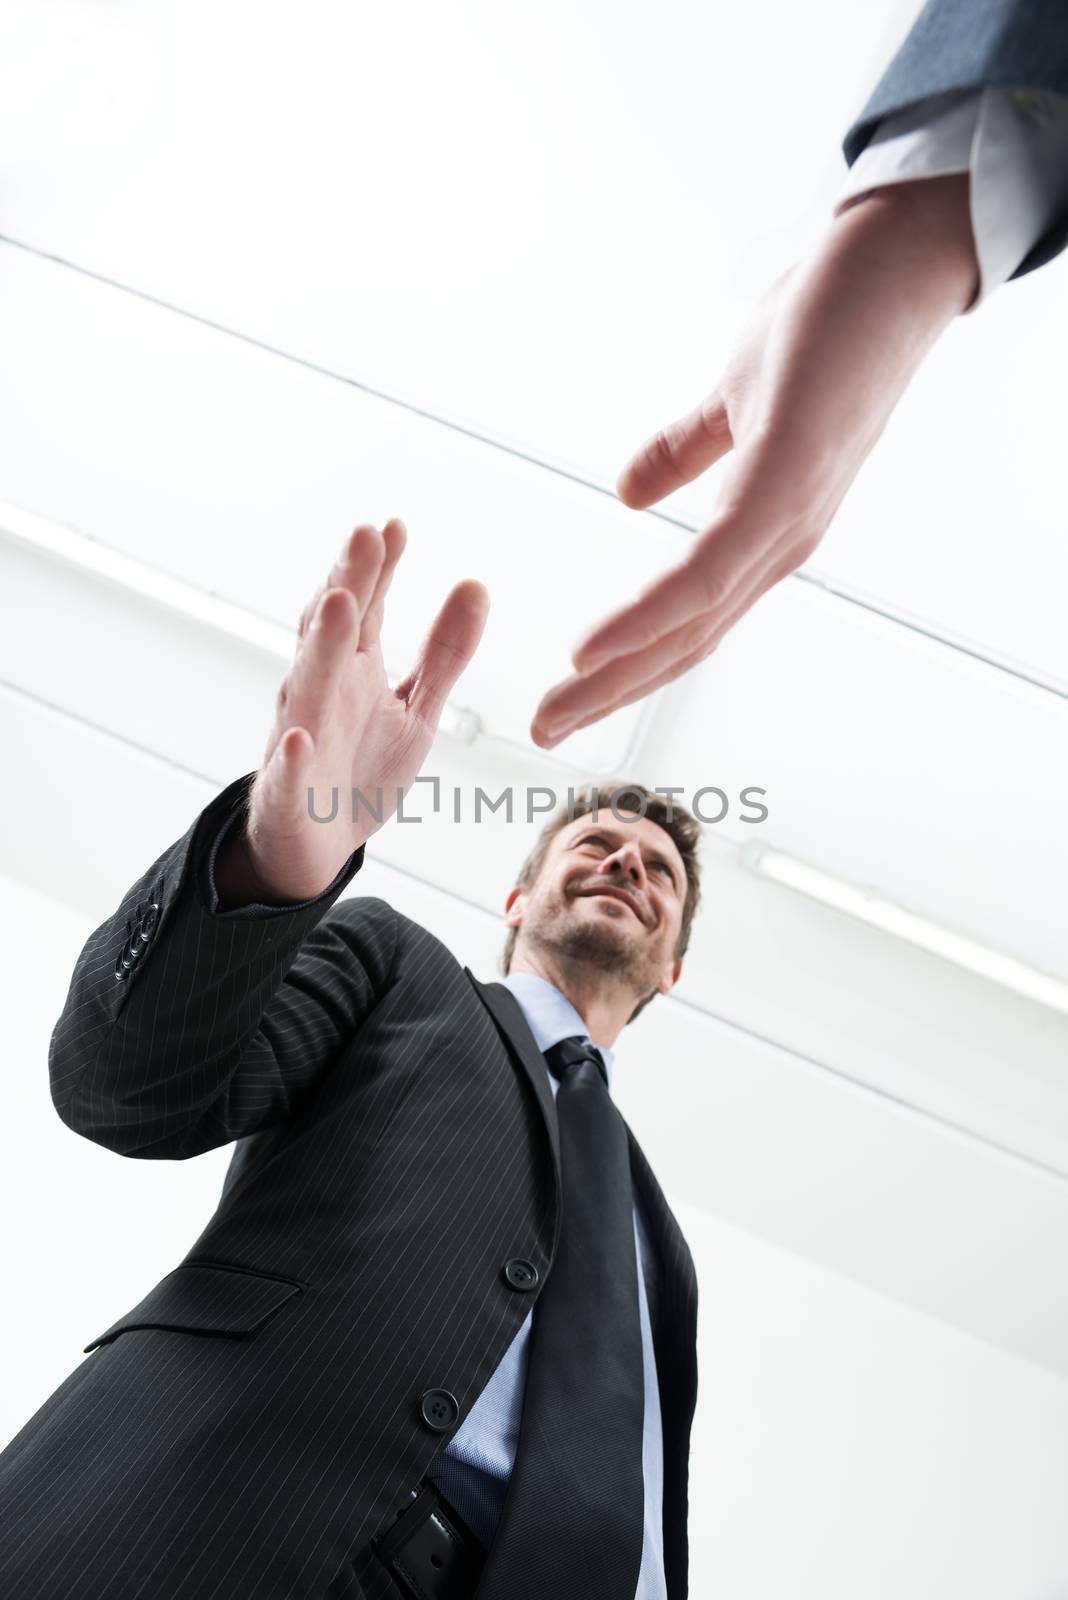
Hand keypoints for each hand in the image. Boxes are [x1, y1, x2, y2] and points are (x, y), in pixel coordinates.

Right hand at [236, 520, 487, 899]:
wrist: (314, 847)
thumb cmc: (360, 769)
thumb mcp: (417, 709)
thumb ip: (444, 653)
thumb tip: (476, 584)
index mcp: (352, 669)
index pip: (365, 608)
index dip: (379, 568)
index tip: (395, 525)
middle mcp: (320, 692)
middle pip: (332, 630)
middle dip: (349, 583)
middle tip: (365, 537)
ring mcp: (300, 738)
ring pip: (307, 687)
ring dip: (321, 645)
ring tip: (339, 604)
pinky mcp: (291, 792)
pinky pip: (290, 774)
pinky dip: (293, 757)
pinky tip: (299, 739)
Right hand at [530, 172, 977, 748]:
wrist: (894, 262)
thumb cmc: (824, 324)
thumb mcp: (732, 399)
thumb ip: (683, 451)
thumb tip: (629, 494)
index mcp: (762, 530)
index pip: (686, 620)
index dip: (626, 666)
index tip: (565, 698)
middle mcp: (778, 545)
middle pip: (684, 644)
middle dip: (610, 695)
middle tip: (544, 731)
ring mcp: (786, 520)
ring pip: (691, 624)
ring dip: (618, 675)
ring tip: (557, 710)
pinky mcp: (786, 481)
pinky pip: (706, 570)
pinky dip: (648, 615)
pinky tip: (593, 645)